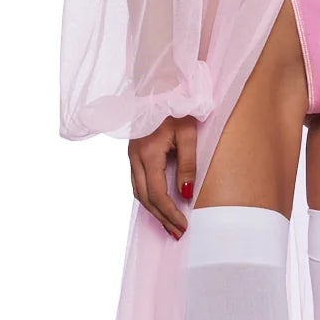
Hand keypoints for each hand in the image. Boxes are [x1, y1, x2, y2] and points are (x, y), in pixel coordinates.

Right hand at [128, 114, 198, 240]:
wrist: (158, 85)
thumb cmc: (177, 105)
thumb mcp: (188, 133)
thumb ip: (188, 164)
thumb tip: (186, 194)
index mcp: (148, 153)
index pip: (157, 194)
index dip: (169, 213)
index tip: (183, 226)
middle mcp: (134, 158)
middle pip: (144, 198)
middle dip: (161, 218)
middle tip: (178, 233)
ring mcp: (131, 156)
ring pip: (138, 192)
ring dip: (153, 211)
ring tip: (170, 225)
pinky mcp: (133, 154)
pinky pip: (137, 183)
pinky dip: (148, 198)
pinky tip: (159, 205)